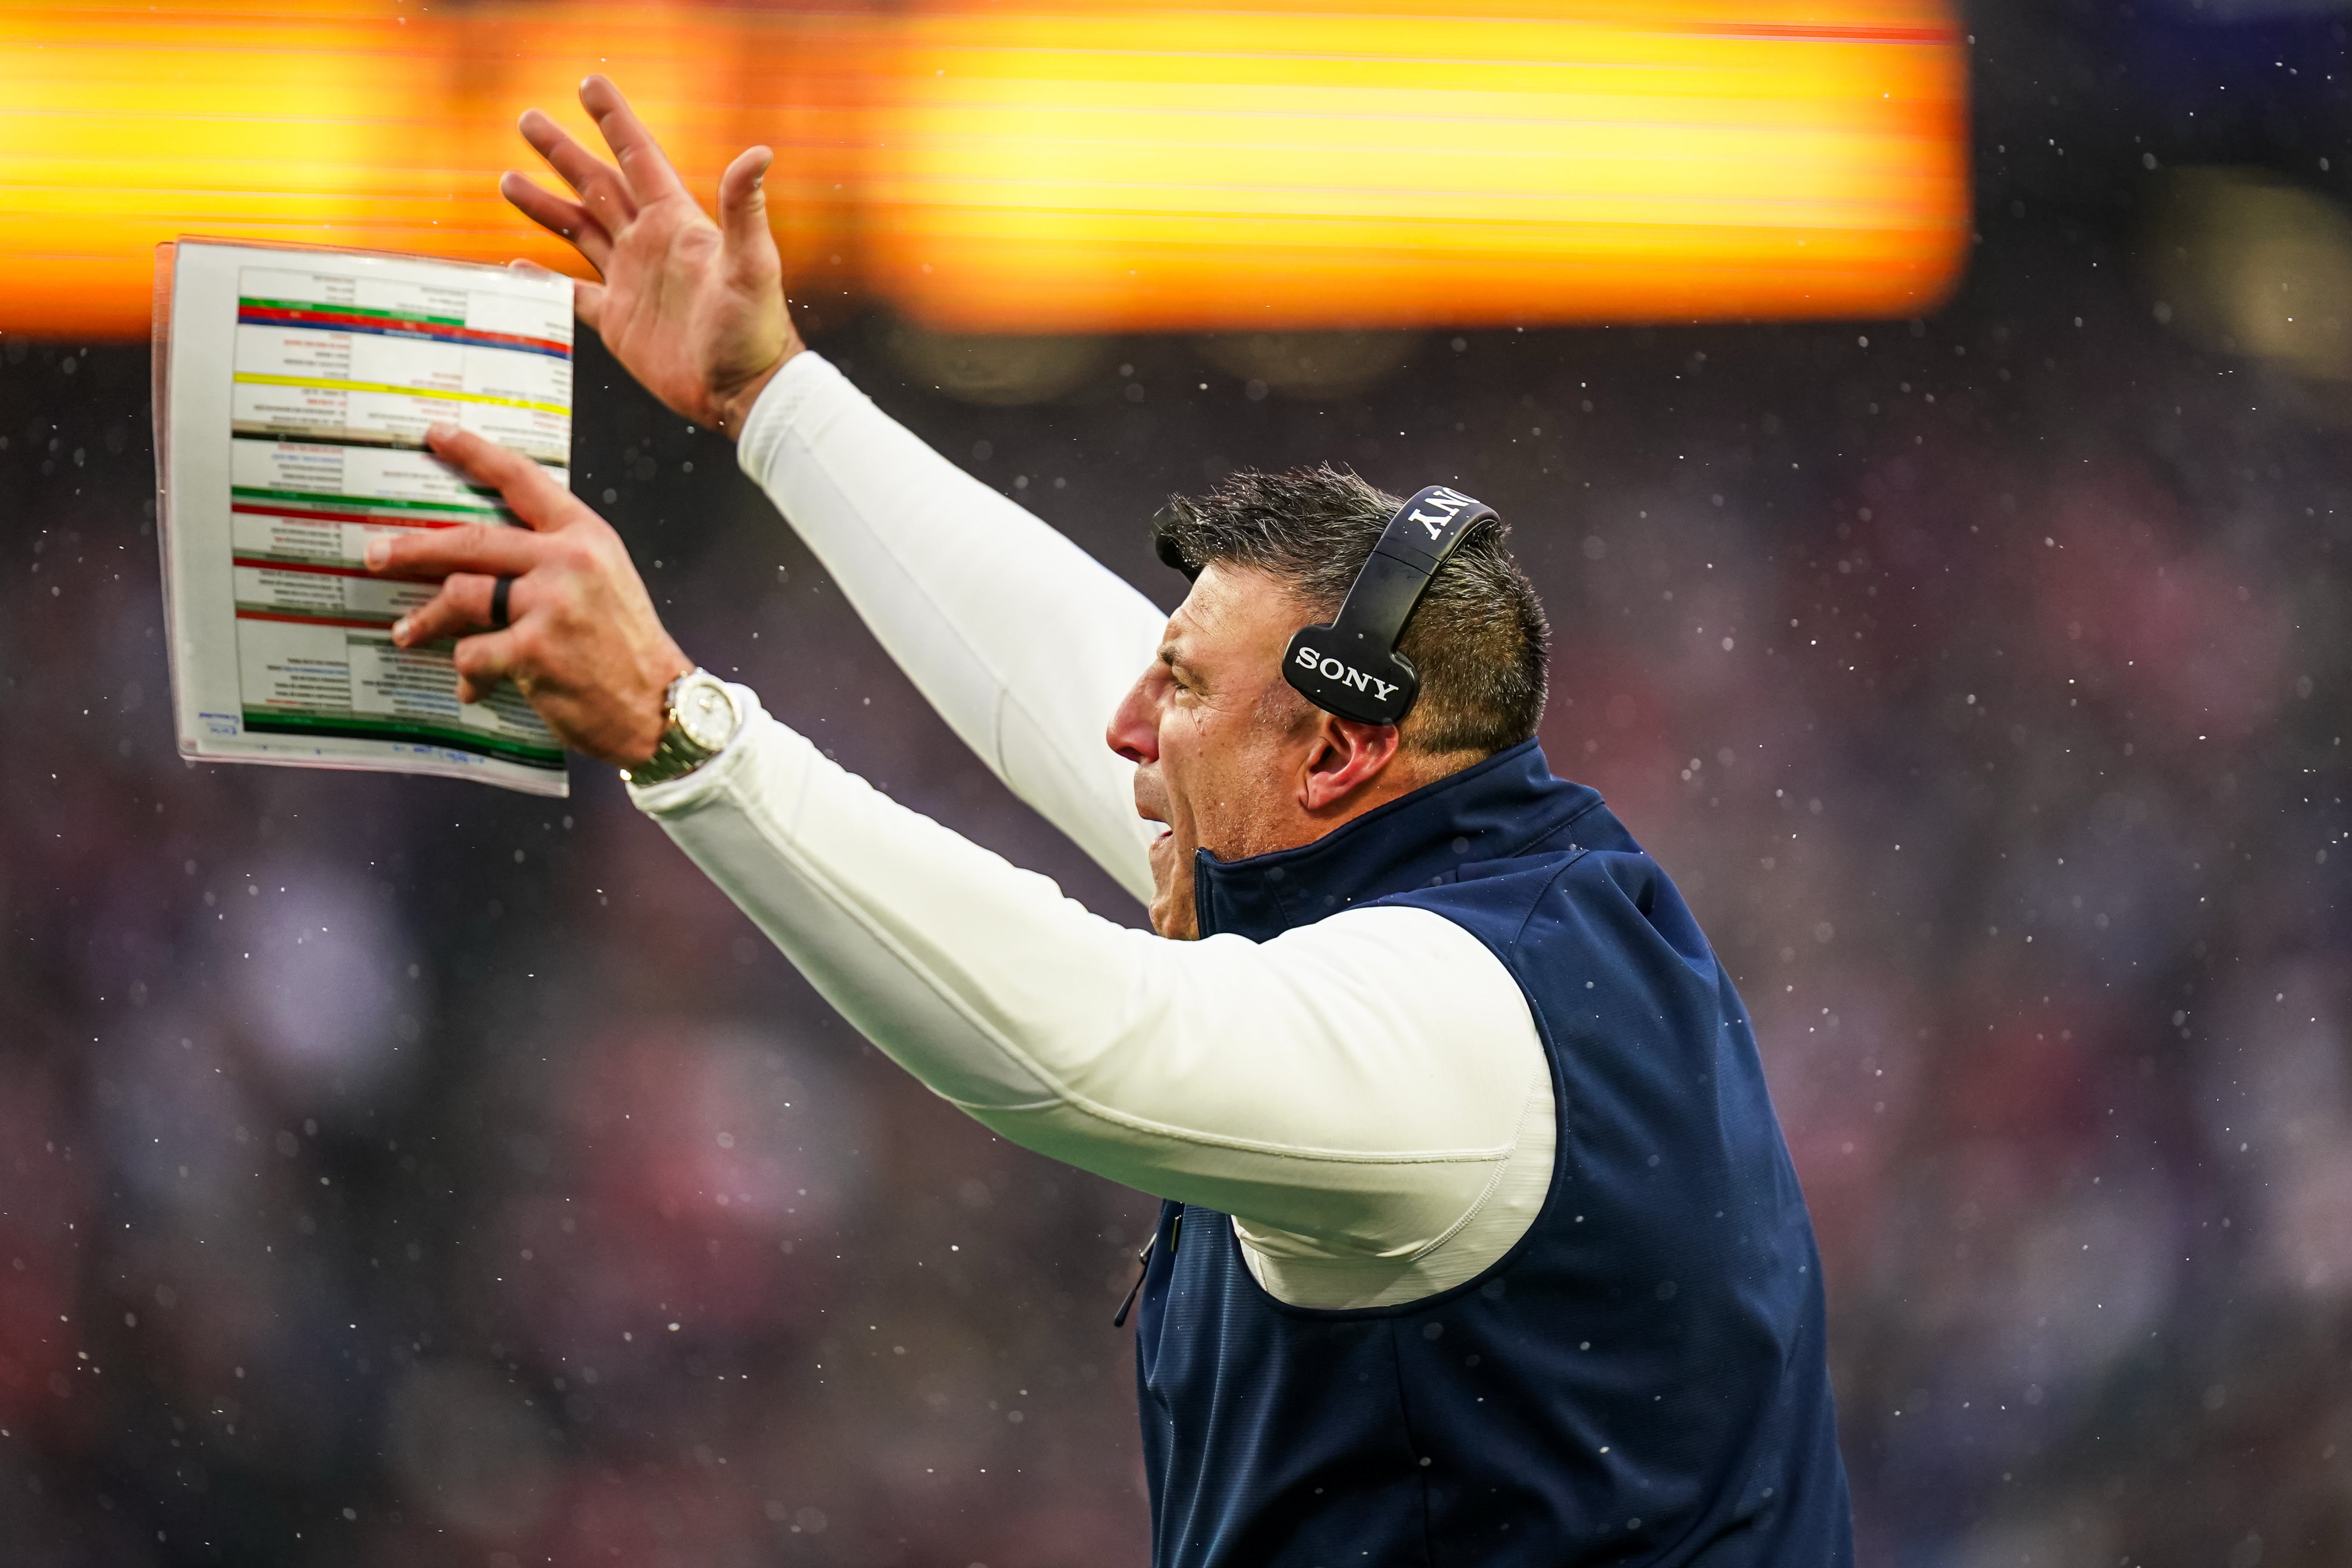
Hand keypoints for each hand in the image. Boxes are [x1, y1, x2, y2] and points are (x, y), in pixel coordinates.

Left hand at [363, 423, 692, 766]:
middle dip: (413, 548)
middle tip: (377, 554)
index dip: (474, 453)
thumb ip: (554, 558)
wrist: (662, 708)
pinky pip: (473, 653)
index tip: (435, 436)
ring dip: (426, 619)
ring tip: (407, 632)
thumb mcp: (604, 582)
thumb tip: (486, 557)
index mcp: (586, 537)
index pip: (523, 480)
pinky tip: (475, 686)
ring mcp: (551, 604)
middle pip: (472, 540)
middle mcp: (569, 562)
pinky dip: (468, 673)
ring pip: (461, 595)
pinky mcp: (534, 650)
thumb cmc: (628, 649)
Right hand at [503, 75, 799, 436]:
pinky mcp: (617, 322)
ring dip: (545, 206)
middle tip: (528, 120)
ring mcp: (630, 282)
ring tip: (508, 180)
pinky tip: (514, 268)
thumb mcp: (752, 264)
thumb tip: (759, 152)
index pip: (638, 158)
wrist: (743, 392)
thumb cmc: (755, 329)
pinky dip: (542, 282)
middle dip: (563, 153)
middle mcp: (648, 245)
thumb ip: (744, 209)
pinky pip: (570, 295)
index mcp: (676, 223)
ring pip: (578, 231)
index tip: (588, 85)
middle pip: (597, 186)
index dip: (615, 121)